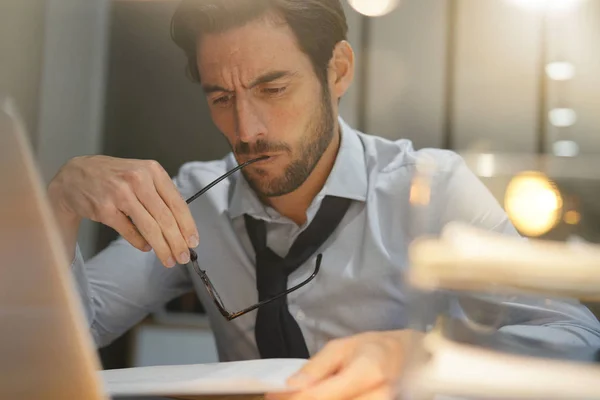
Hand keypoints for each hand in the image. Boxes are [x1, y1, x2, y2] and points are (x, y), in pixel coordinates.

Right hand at [48, 155, 198, 266]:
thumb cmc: (113, 177)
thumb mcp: (140, 174)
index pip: (177, 202)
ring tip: (169, 259)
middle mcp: (137, 180)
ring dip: (162, 247)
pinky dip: (140, 243)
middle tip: (183, 256)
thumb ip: (160, 195)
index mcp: (152, 170)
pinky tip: (147, 248)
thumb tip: (181, 225)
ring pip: (149, 227)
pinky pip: (129, 231)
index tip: (193, 241)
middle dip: (177, 241)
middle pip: (165, 218)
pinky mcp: (104, 209)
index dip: (187, 225)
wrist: (74, 176)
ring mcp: (120, 194)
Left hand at [266, 330, 419, 399]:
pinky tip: (316, 398)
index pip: (322, 394)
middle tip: (280, 397)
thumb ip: (316, 367)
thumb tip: (291, 385)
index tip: (272, 395)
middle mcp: (378, 396)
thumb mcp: (341, 347)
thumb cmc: (371, 349)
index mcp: (367, 372)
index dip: (293, 398)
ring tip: (298, 396)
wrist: (405, 358)